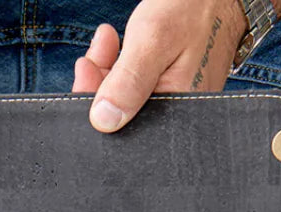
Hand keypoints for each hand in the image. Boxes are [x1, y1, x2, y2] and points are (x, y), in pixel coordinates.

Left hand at [72, 0, 247, 131]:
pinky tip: (114, 45)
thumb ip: (129, 82)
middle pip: (120, 118)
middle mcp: (174, 119)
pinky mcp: (166, 93)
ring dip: (105, 72)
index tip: (85, 69)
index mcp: (176, 116)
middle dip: (98, 85)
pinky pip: (133, 90)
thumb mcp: (154, 41)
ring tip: (106, 39)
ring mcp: (169, 107)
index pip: (122, 129)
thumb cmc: (194, 10)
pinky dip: (118, 68)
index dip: (94, 105)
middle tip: (92, 54)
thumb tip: (103, 121)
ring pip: (122, 102)